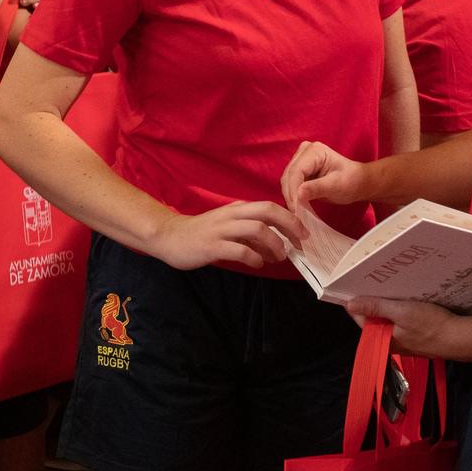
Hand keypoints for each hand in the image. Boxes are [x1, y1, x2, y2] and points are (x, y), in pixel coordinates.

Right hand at [145, 200, 305, 270]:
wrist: (169, 236)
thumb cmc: (201, 232)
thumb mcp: (228, 226)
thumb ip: (249, 231)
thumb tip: (275, 242)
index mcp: (237, 209)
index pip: (270, 206)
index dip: (290, 218)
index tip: (302, 233)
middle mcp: (231, 215)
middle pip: (268, 212)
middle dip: (290, 226)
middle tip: (300, 243)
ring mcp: (221, 230)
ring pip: (257, 229)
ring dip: (274, 244)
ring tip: (279, 257)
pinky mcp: (212, 246)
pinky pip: (240, 250)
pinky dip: (254, 258)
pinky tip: (257, 264)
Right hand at [281, 140, 376, 209]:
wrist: (357, 182)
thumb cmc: (351, 181)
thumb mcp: (336, 186)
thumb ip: (317, 188)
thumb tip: (298, 195)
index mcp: (314, 150)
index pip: (296, 171)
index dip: (293, 190)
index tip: (294, 208)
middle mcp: (304, 151)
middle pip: (288, 175)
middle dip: (290, 194)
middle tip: (294, 213)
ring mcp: (300, 160)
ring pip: (287, 180)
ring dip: (290, 196)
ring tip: (295, 212)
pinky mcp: (299, 169)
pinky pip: (290, 184)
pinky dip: (292, 195)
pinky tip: (297, 206)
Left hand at [342, 296, 461, 357]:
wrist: (460, 338)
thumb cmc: (431, 325)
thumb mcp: (401, 312)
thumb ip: (375, 308)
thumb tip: (348, 305)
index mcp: (382, 339)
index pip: (360, 318)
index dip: (358, 301)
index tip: (358, 284)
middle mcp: (390, 343)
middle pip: (374, 319)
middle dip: (374, 302)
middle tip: (376, 281)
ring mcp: (403, 341)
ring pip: (388, 320)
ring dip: (388, 305)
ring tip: (391, 287)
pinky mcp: (414, 338)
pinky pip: (400, 322)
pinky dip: (401, 311)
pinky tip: (406, 300)